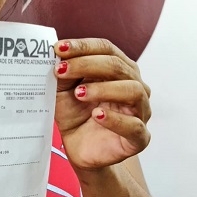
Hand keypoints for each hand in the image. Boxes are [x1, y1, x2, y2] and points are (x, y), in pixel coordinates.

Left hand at [54, 38, 150, 169]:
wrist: (79, 150)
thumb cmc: (76, 116)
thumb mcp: (64, 90)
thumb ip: (64, 72)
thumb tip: (56, 53)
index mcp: (120, 70)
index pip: (106, 49)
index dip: (83, 46)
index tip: (59, 48)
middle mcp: (134, 86)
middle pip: (118, 66)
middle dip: (87, 64)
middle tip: (61, 70)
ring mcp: (140, 111)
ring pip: (133, 90)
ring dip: (103, 88)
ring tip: (79, 93)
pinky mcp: (139, 137)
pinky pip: (134, 125)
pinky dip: (115, 118)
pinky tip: (96, 115)